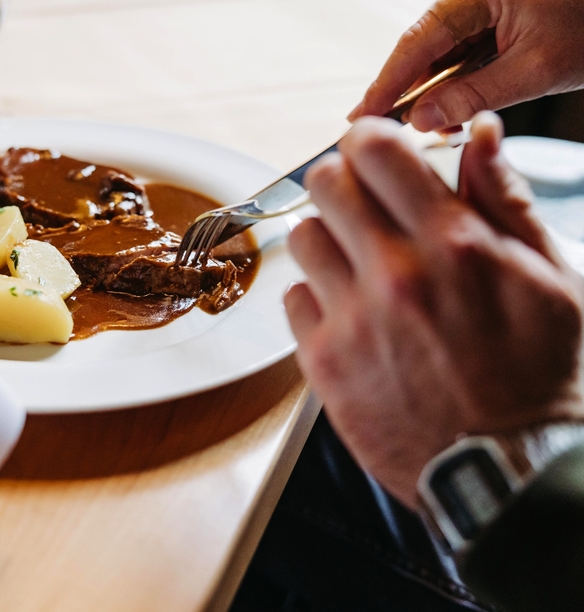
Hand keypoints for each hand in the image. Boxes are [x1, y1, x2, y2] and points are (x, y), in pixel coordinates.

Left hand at [284, 113, 583, 507]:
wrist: (506, 468)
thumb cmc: (535, 375)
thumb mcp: (548, 278)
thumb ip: (504, 201)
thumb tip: (481, 136)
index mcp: (454, 245)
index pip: (376, 150)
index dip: (368, 140)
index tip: (373, 150)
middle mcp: (396, 275)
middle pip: (325, 183)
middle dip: (342, 181)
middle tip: (360, 201)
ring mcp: (353, 320)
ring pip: (303, 237)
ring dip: (327, 239)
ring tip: (358, 263)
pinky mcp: (323, 362)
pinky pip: (293, 297)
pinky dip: (315, 297)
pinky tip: (349, 312)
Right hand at [348, 0, 583, 131]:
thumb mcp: (538, 69)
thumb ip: (473, 95)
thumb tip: (421, 119)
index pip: (416, 42)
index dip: (385, 84)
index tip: (359, 117)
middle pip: (422, 47)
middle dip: (403, 91)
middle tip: (375, 129)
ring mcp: (484, 6)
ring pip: (440, 54)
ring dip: (431, 92)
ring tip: (422, 128)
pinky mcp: (497, 18)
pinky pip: (462, 53)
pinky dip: (454, 84)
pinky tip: (448, 111)